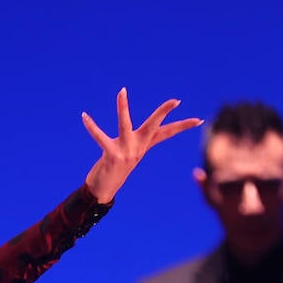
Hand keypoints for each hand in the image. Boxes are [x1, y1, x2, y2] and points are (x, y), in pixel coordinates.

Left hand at [81, 88, 202, 202]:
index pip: (166, 132)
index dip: (182, 126)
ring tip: (122, 91)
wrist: (102, 192)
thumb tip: (137, 135)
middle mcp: (137, 148)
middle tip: (175, 100)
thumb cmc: (113, 170)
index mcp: (143, 146)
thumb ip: (132, 142)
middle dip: (163, 112)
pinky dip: (91, 127)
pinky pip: (100, 137)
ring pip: (124, 124)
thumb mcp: (127, 154)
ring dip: (122, 107)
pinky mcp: (111, 155)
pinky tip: (84, 116)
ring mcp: (125, 152)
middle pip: (153, 126)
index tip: (198, 120)